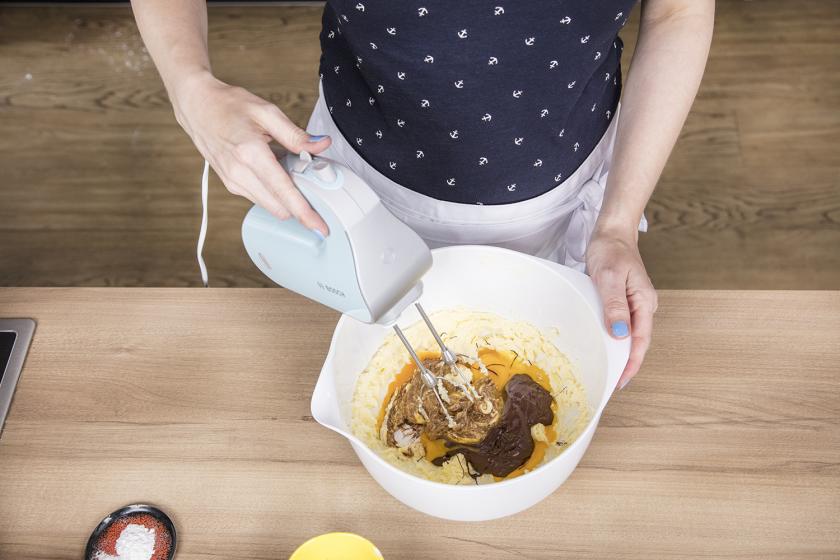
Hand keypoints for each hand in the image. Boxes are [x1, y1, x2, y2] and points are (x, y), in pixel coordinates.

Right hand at [171, 71, 330, 234]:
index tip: (320, 227)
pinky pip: (260, 198)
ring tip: (289, 169)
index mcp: (251, 153)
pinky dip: (273, 192)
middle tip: (312, 183)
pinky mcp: (230, 185)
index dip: (305, 213)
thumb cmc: (229, 106)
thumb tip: (321, 145)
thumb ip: (296, 134)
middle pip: (280, 207)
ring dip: (286, 198)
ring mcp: (233, 182)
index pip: (284, 192)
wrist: (197, 106)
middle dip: (300, 204)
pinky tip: (273, 171)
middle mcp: (239, 173)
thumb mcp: (267, 112)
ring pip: (270, 206)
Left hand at [586, 228, 657, 389]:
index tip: (620, 381)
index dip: (631, 363)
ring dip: (619, 352)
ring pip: (628, 334)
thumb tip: (620, 334)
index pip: (640, 340)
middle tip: (609, 382)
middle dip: (625, 363)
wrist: (611, 233)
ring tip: (605, 370)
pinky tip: (602, 346)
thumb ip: (615, 306)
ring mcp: (633, 304)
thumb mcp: (610, 278)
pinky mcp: (622, 300)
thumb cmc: (611, 251)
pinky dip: (612, 337)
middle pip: (636, 341)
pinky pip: (619, 324)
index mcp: (644, 302)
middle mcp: (642, 306)